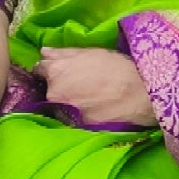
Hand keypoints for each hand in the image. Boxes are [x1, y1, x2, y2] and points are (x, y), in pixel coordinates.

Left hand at [37, 46, 157, 128]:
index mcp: (55, 71)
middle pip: (48, 88)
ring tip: (86, 97)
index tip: (60, 70)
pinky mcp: (75, 126)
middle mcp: (53, 93)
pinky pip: (70, 118)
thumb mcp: (90, 52)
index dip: (49, 68)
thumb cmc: (116, 67)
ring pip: (58, 104)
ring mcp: (63, 111)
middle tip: (77, 84)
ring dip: (66, 101)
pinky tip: (91, 108)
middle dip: (58, 85)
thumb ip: (63, 53)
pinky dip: (76, 113)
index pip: (39, 69)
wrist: (139, 93)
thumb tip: (44, 52)